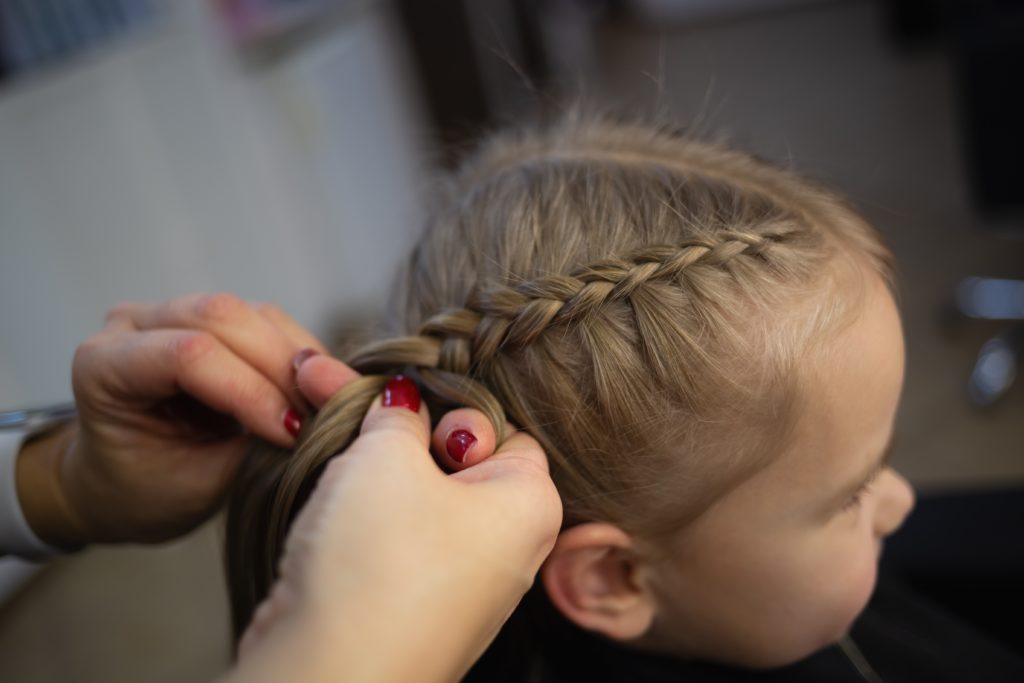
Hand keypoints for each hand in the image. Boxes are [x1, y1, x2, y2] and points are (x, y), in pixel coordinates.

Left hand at [17, 293, 330, 545]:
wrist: (123, 486)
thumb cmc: (144, 492)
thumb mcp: (197, 487)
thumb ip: (251, 449)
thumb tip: (311, 422)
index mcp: (104, 365)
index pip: (188, 354)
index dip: (249, 390)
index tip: (291, 434)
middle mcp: (134, 324)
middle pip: (221, 315)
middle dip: (279, 365)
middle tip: (316, 415)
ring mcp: (174, 314)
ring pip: (251, 313)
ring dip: (296, 359)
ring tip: (320, 406)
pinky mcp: (213, 320)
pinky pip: (268, 321)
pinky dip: (299, 354)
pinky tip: (313, 390)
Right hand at [225, 378, 562, 682]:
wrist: (329, 674)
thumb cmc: (379, 562)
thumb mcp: (388, 456)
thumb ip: (398, 415)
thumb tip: (403, 401)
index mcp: (530, 505)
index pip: (505, 430)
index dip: (453, 412)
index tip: (410, 409)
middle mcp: (507, 549)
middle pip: (457, 463)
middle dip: (402, 436)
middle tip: (353, 410)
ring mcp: (460, 586)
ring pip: (418, 503)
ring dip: (373, 475)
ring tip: (332, 455)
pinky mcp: (412, 609)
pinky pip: (395, 544)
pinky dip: (361, 522)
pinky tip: (326, 512)